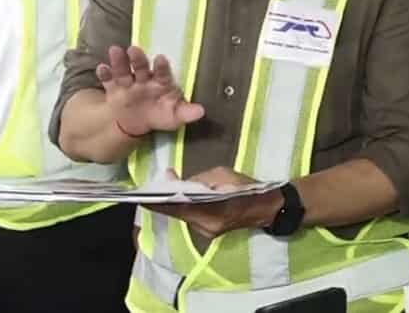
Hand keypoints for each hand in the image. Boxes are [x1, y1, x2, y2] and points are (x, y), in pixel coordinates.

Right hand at [98, 46, 204, 137]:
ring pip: (123, 70)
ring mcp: (128, 83)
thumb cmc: (160, 114)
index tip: (160, 59)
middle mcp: (144, 79)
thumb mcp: (174, 116)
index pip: (162, 73)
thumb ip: (186, 112)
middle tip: (134, 49)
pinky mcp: (113, 88)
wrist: (135, 122)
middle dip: (138, 59)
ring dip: (119, 61)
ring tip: (115, 50)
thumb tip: (202, 112)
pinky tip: (101, 68)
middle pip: (141, 67)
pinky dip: (104, 74)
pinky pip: (108, 81)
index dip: (161, 66)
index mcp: (161, 83)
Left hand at [146, 168, 282, 239]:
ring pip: (181, 217)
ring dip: (169, 205)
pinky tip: (174, 198)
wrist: (267, 208)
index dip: (158, 202)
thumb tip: (172, 178)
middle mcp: (205, 226)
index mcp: (211, 211)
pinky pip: (189, 218)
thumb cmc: (245, 187)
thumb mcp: (221, 176)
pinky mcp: (208, 231)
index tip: (141, 196)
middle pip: (176, 214)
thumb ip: (196, 179)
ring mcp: (206, 231)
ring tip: (156, 193)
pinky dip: (180, 208)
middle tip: (145, 191)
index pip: (178, 207)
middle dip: (160, 202)